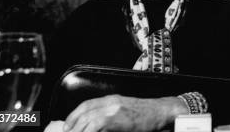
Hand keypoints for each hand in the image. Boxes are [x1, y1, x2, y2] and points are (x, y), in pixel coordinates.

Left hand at [63, 94, 188, 131]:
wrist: (162, 112)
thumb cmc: (147, 115)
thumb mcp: (126, 112)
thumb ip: (111, 115)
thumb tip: (95, 126)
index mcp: (111, 99)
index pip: (85, 106)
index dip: (73, 117)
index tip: (67, 127)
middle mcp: (110, 102)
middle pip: (83, 113)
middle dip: (72, 127)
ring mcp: (113, 109)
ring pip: (87, 120)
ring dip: (78, 130)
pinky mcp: (117, 117)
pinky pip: (96, 125)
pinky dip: (88, 131)